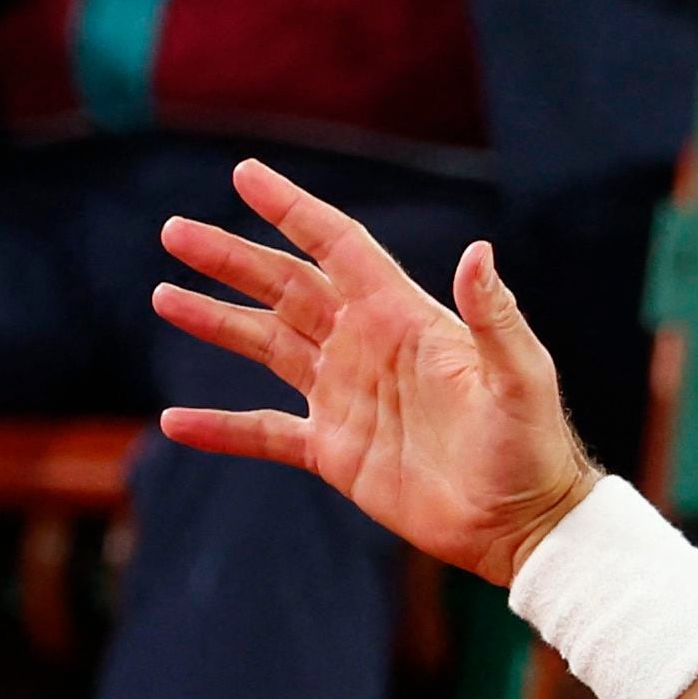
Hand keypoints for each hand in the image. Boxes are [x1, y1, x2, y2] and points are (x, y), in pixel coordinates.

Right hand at [149, 160, 597, 584]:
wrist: (524, 524)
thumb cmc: (532, 446)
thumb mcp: (520, 378)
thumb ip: (495, 318)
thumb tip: (478, 250)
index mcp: (405, 320)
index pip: (339, 248)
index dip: (293, 210)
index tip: (246, 174)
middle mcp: (368, 349)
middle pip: (287, 288)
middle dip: (232, 258)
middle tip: (175, 232)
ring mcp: (346, 398)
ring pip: (267, 345)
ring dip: (217, 321)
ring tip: (165, 296)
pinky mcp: (335, 451)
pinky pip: (265, 433)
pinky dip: (221, 428)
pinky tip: (175, 421)